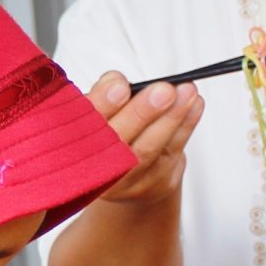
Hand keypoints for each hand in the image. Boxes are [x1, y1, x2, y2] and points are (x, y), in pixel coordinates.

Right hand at [85, 72, 203, 206]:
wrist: (123, 179)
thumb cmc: (103, 134)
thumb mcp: (90, 114)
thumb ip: (99, 96)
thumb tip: (116, 80)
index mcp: (70, 149)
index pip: (82, 127)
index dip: (102, 105)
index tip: (120, 84)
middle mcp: (95, 172)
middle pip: (119, 141)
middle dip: (143, 113)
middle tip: (164, 90)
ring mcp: (127, 183)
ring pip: (150, 148)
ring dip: (172, 117)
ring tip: (187, 91)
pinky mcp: (154, 184)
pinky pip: (172, 152)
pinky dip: (186, 126)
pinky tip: (195, 105)